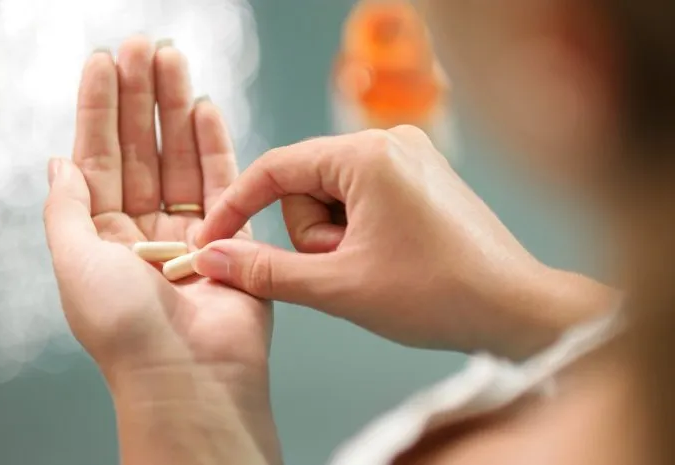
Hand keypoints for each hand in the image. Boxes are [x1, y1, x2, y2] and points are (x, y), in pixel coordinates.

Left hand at [44, 37, 278, 464]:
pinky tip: (206, 108)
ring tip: (173, 60)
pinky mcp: (231, 236)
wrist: (191, 375)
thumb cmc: (126, 330)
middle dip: (141, 97)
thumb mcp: (74, 262)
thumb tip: (58, 161)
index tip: (104, 62)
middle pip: (141, 149)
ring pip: (180, 157)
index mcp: (101, 237)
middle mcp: (144, 230)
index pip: (98, 158)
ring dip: (177, 108)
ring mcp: (189, 231)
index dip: (99, 109)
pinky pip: (222, 181)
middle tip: (144, 46)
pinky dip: (214, 144)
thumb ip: (67, 207)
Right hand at [193, 126, 614, 358]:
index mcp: (367, 154)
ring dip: (336, 238)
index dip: (236, 207)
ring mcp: (410, 156)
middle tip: (344, 270)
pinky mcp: (421, 176)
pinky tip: (385, 258)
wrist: (516, 308)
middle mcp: (389, 140)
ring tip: (371, 268)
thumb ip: (266, 271)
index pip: (275, 168)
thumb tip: (210, 258)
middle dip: (312, 235)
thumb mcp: (339, 287)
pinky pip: (362, 197)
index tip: (210, 242)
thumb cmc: (437, 295)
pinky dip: (357, 231)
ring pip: (333, 195)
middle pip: (306, 184)